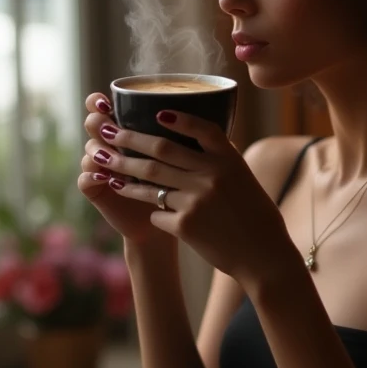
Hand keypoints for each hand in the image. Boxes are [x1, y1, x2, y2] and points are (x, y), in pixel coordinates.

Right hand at [78, 93, 172, 248]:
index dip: (98, 101)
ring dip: (97, 150)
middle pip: (94, 124)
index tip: (108, 102)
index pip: (105, 107)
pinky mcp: (96, 189)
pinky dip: (94, 176)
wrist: (173, 218)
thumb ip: (181, 134)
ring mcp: (102, 166)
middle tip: (109, 127)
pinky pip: (85, 179)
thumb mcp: (184, 157)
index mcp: (128, 129)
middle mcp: (112, 144)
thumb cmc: (184, 183)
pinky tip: (108, 179)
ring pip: (89, 149)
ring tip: (110, 155)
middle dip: (98, 122)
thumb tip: (197, 107)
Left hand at [83, 106, 293, 285]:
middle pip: (161, 150)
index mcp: (230, 161)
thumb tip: (194, 138)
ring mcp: (197, 200)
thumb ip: (221, 159)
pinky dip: (151, 210)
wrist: (262, 255)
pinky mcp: (186, 225)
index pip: (203, 129)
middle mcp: (212, 176)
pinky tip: (144, 211)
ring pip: (150, 181)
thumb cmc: (255, 216)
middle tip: (106, 131)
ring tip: (104, 166)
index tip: (158, 112)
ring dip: (123, 172)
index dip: (179, 119)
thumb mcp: (244, 179)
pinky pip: (157, 212)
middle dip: (128, 139)